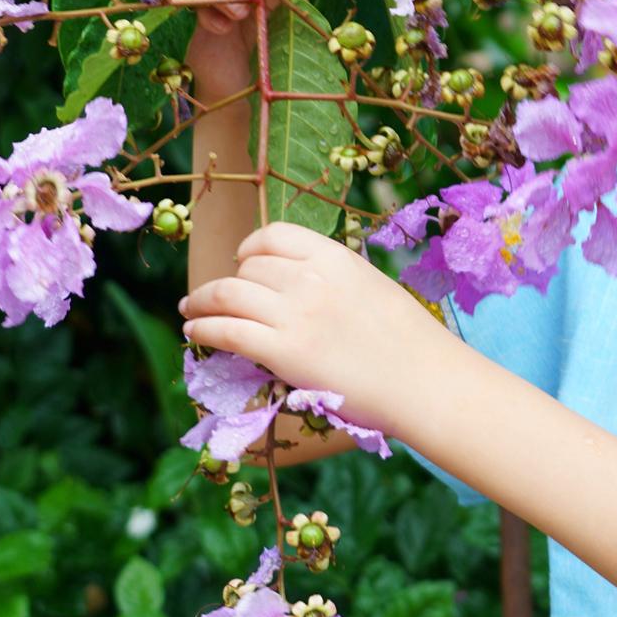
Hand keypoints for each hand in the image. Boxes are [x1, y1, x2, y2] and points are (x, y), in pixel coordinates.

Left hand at [178, 222, 447, 435]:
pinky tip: (194, 329)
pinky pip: (226, 329)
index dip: (251, 248)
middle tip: (219, 296)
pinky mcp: (284, 352)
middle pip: (249, 267)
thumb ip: (333, 279)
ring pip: (229, 293)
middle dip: (230, 280)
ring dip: (202, 299)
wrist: (424, 380)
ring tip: (192, 308)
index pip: (274, 236)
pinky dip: (203, 326)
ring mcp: (295, 314)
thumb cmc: (410, 341)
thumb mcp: (371, 287)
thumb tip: (297, 285)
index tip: (244, 261)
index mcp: (335, 257)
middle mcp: (310, 278)